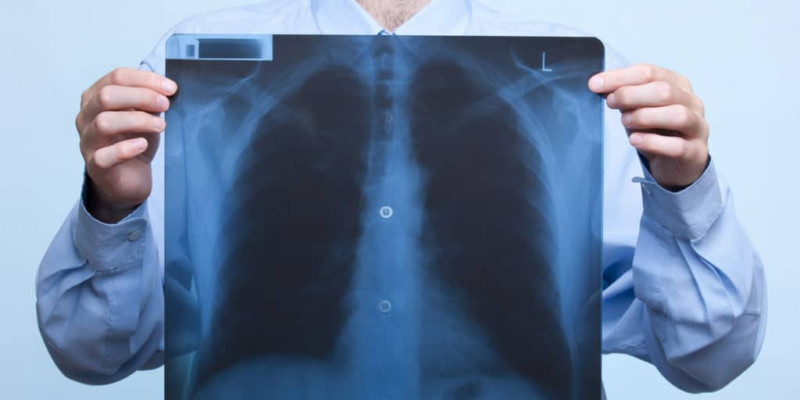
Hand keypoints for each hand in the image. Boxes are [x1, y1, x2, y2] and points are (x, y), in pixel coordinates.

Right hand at [76, 68, 177, 222]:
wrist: (130, 178)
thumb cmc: (134, 141)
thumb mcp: (145, 115)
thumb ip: (150, 100)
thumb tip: (166, 88)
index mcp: (96, 98)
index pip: (116, 77)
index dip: (145, 80)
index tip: (170, 88)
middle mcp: (86, 117)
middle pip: (106, 96)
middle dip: (141, 96)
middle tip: (165, 105)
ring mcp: (88, 142)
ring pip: (103, 123)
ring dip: (137, 120)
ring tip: (160, 126)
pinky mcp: (95, 167)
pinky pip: (104, 157)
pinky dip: (125, 149)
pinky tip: (142, 145)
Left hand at [588, 64, 708, 190]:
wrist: (676, 164)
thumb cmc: (656, 131)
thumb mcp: (638, 109)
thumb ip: (624, 96)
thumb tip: (597, 83)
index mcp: (678, 85)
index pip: (650, 72)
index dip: (620, 77)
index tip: (595, 84)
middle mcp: (692, 102)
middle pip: (664, 91)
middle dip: (631, 95)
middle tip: (610, 103)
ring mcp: (697, 127)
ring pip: (677, 115)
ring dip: (645, 117)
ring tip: (625, 122)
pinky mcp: (695, 152)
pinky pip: (677, 146)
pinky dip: (653, 142)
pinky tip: (635, 140)